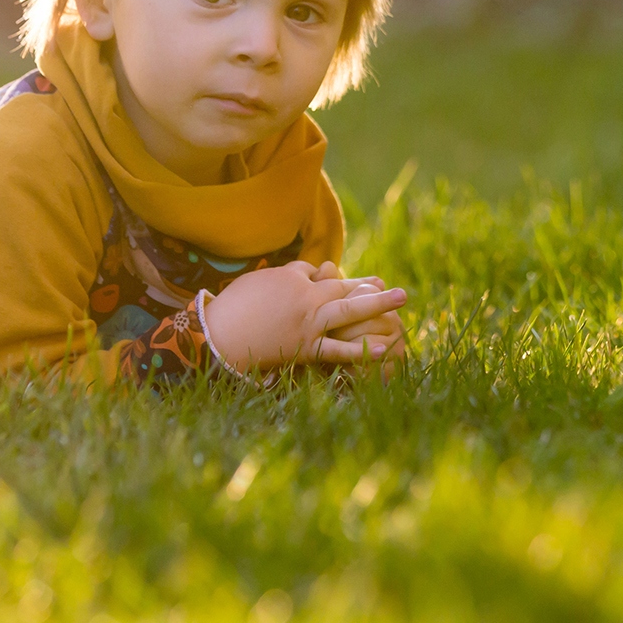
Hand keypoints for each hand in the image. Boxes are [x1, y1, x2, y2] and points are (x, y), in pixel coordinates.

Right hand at [202, 261, 406, 373]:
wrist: (220, 336)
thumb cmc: (235, 306)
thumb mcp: (261, 281)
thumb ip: (288, 275)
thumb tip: (311, 270)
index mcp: (294, 280)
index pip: (321, 274)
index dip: (333, 279)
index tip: (349, 282)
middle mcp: (307, 300)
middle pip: (344, 289)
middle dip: (369, 287)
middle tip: (393, 288)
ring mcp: (309, 325)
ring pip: (349, 311)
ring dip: (378, 304)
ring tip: (403, 299)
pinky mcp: (306, 349)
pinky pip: (339, 350)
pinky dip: (362, 351)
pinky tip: (385, 349)